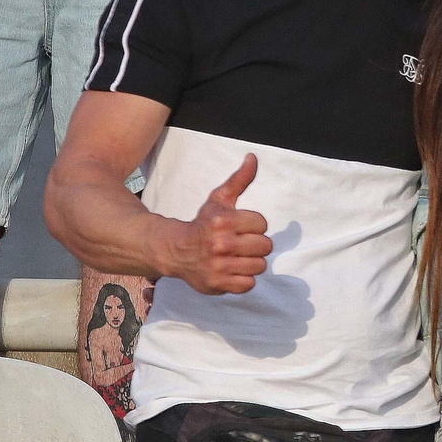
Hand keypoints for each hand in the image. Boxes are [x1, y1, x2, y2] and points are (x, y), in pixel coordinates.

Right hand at [159, 154, 272, 294]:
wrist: (176, 251)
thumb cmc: (203, 223)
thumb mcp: (219, 199)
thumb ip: (239, 180)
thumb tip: (253, 157)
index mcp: (222, 221)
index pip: (262, 224)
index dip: (254, 225)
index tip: (241, 227)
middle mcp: (220, 244)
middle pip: (265, 246)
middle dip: (255, 244)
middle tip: (240, 243)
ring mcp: (218, 266)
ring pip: (260, 266)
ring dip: (251, 262)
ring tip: (237, 257)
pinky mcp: (218, 284)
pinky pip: (249, 284)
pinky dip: (244, 279)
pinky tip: (232, 270)